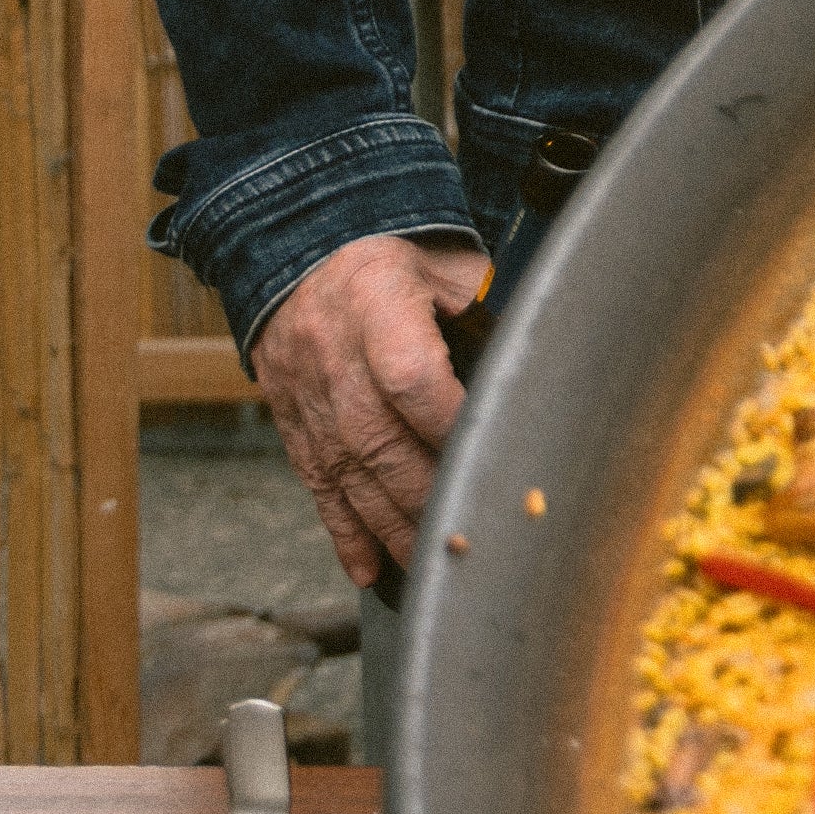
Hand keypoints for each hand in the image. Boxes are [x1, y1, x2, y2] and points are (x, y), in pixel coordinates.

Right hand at [251, 226, 490, 592]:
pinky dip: (343, 530)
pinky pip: (316, 482)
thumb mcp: (440, 262)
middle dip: (424, 496)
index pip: (412, 378)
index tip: (486, 454)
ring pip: (349, 473)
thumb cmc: (388, 256)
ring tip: (428, 564)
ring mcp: (305, 393)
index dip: (448, 423)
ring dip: (390, 526)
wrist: (291, 246)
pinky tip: (367, 568)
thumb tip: (523, 365)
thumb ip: (477, 312)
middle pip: (379, 440)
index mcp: (376, 306)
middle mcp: (333, 357)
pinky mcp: (291, 419)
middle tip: (467, 534)